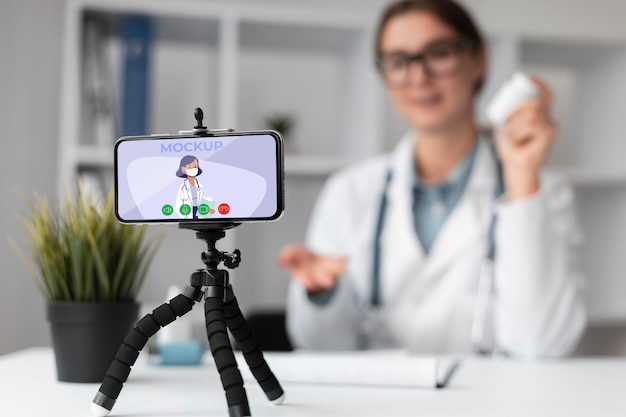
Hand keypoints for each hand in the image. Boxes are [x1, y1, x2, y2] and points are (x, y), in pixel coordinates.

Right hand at [277, 243, 346, 294]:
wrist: (308, 261)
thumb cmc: (298, 258)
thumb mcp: (290, 255)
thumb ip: (286, 257)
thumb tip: (280, 261)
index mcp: (304, 275)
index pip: (305, 279)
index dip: (306, 281)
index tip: (309, 285)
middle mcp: (316, 275)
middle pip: (321, 279)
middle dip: (325, 280)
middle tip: (330, 283)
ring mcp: (325, 269)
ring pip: (331, 271)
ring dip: (337, 270)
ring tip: (343, 270)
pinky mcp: (332, 261)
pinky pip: (338, 260)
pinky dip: (342, 259)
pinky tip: (347, 257)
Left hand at [495, 76, 557, 200]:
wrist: (516, 169)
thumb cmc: (513, 150)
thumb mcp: (508, 128)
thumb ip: (512, 116)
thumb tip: (507, 102)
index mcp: (542, 117)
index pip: (546, 96)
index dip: (539, 85)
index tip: (527, 79)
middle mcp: (550, 121)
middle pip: (534, 104)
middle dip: (516, 112)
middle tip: (507, 125)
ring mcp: (551, 129)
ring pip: (530, 115)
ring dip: (515, 126)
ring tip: (513, 138)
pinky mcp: (548, 137)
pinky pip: (530, 125)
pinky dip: (518, 132)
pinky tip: (518, 142)